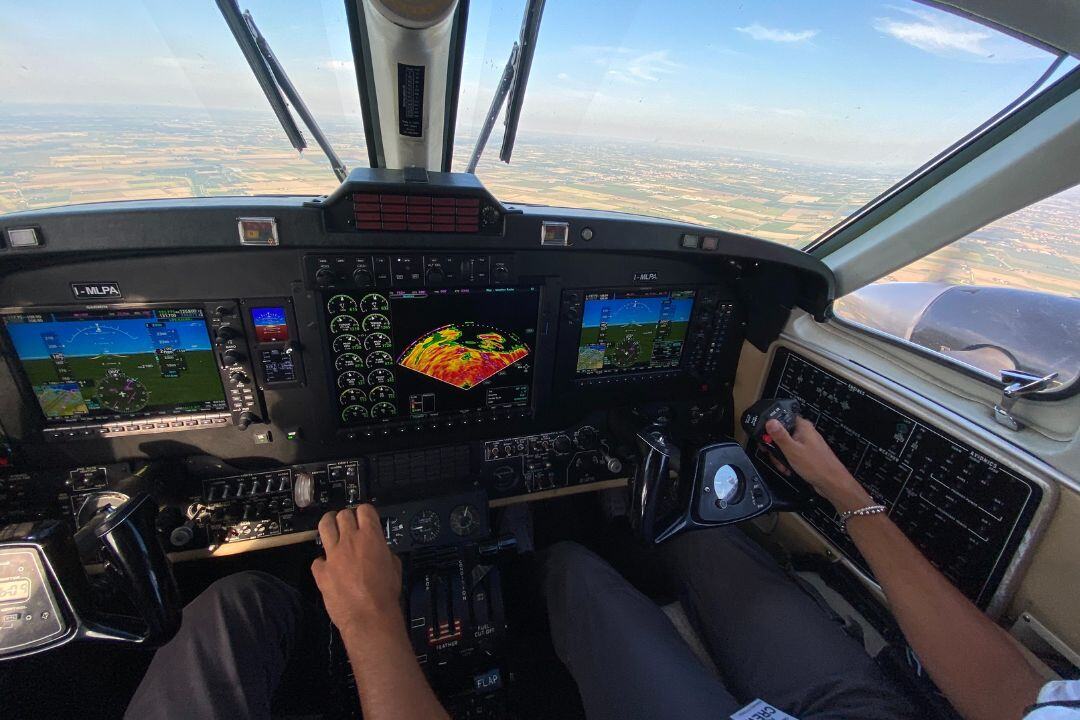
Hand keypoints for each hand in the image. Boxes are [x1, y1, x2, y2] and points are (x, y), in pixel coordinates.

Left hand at [311, 505, 402, 633]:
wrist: (369, 617)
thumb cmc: (386, 594)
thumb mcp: (394, 566)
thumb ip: (384, 551)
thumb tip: (378, 550)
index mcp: (371, 537)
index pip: (364, 510)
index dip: (365, 512)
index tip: (364, 517)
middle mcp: (350, 540)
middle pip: (342, 515)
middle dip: (346, 517)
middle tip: (347, 524)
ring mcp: (332, 555)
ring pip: (324, 526)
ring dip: (328, 525)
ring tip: (331, 528)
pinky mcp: (320, 571)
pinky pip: (317, 560)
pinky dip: (322, 562)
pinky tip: (328, 568)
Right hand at [764, 416, 872, 512]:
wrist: (831, 483)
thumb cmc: (817, 466)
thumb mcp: (792, 450)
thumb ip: (780, 435)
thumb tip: (770, 421)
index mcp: (803, 427)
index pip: (782, 419)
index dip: (771, 428)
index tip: (766, 438)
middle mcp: (805, 433)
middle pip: (782, 434)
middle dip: (775, 447)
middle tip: (774, 455)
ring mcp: (806, 444)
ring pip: (786, 446)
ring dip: (781, 456)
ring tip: (783, 465)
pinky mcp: (806, 454)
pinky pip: (792, 454)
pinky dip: (788, 461)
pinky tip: (789, 469)